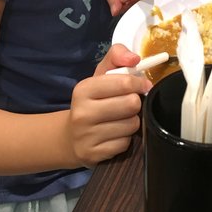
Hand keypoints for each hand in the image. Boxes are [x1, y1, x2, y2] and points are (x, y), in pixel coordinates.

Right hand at [66, 44, 150, 166]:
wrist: (68, 137)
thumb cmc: (91, 101)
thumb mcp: (100, 74)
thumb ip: (117, 56)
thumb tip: (135, 58)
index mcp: (83, 89)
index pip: (124, 83)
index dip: (139, 83)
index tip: (142, 85)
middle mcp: (82, 113)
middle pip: (132, 104)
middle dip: (135, 103)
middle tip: (129, 104)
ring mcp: (87, 136)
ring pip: (132, 125)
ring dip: (132, 121)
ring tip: (121, 119)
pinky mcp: (94, 155)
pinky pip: (125, 144)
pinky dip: (125, 139)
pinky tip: (114, 134)